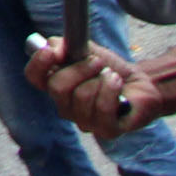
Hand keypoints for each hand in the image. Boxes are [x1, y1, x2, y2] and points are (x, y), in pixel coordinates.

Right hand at [29, 36, 161, 138]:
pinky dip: (112, 89)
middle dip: (79, 69)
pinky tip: (118, 84)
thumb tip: (52, 48)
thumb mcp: (86, 49)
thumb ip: (65, 45)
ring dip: (101, 79)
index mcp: (56, 85)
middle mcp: (65, 106)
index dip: (38, 64)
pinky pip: (102, 108)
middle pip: (57, 88)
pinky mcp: (105, 130)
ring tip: (112, 76)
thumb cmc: (110, 69)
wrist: (141, 83)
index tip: (51, 52)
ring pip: (81, 97)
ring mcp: (84, 121)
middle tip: (97, 62)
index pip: (34, 77)